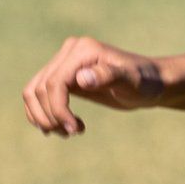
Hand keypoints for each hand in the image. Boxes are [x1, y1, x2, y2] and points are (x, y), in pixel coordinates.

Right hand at [22, 36, 165, 137]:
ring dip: (43, 117)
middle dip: (51, 116)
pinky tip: (60, 127)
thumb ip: (110, 76)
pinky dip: (42, 113)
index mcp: (83, 50)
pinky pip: (39, 94)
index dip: (58, 109)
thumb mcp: (132, 81)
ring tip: (67, 132)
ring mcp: (64, 63)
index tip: (74, 130)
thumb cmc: (145, 82)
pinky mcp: (63, 76)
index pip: (55, 83)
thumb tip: (82, 78)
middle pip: (40, 88)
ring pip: (34, 92)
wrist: (150, 83)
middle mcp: (69, 52)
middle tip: (72, 133)